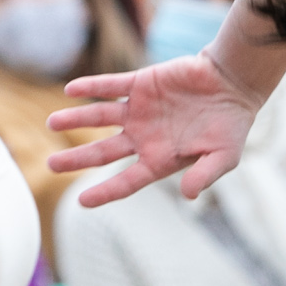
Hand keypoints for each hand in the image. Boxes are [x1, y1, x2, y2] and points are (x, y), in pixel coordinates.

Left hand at [45, 52, 264, 206]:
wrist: (235, 83)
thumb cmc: (232, 125)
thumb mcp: (224, 156)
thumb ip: (205, 175)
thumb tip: (189, 196)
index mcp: (160, 159)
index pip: (126, 181)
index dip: (105, 192)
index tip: (82, 202)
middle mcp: (143, 137)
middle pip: (102, 152)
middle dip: (76, 159)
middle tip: (50, 166)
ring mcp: (139, 110)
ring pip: (99, 117)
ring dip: (75, 119)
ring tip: (52, 123)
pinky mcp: (140, 84)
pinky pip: (110, 86)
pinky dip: (91, 87)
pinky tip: (71, 90)